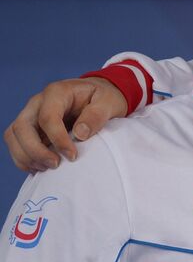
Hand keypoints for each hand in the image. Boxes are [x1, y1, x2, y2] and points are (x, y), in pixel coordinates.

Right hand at [4, 78, 127, 171]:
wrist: (98, 96)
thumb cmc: (103, 98)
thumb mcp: (109, 102)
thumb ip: (97, 115)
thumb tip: (80, 134)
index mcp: (57, 92)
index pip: (47, 117)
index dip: (57, 139)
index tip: (72, 155)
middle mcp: (38, 103)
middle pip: (21, 127)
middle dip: (35, 150)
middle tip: (55, 164)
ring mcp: (31, 115)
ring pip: (13, 136)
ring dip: (26, 156)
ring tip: (48, 168)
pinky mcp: (30, 129)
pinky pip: (16, 144)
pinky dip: (24, 159)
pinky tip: (42, 168)